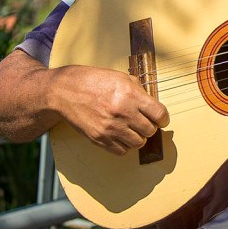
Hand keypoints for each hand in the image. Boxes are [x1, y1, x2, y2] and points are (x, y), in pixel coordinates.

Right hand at [52, 64, 169, 155]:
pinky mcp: (99, 139)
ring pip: (138, 143)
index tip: (162, 119)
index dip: (164, 118)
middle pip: (150, 130)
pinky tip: (121, 135)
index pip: (159, 114)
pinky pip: (122, 151)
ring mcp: (110, 128)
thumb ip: (139, 90)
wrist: (64, 91)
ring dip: (138, 137)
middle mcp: (122, 113)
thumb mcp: (120, 77)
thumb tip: (152, 104)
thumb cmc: (92, 80)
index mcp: (130, 95)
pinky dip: (125, 145)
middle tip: (144, 122)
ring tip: (132, 129)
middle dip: (150, 127)